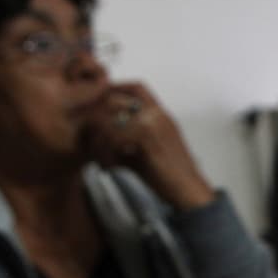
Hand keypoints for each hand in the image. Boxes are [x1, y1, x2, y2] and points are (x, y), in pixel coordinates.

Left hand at [81, 82, 214, 209]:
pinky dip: (106, 153)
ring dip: (99, 141)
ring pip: (110, 120)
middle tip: (90, 138)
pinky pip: (114, 137)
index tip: (99, 106)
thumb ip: (127, 140)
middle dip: (97, 118)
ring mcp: (153, 123)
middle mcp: (157, 115)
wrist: (188, 190)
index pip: (136, 87)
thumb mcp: (148, 152)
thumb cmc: (170, 176)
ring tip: (99, 159)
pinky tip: (108, 167)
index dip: (115, 91)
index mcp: (161, 115)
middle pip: (116, 100)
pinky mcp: (147, 137)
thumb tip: (102, 141)